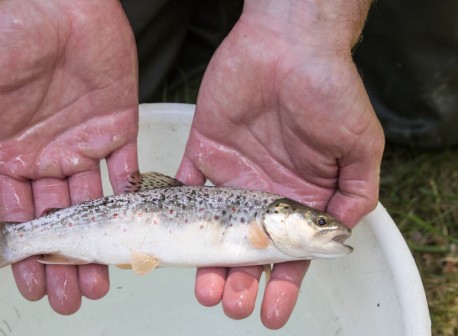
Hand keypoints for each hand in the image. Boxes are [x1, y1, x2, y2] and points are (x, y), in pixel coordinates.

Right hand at [0, 0, 138, 313]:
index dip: (25, 254)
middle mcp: (48, 156)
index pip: (17, 215)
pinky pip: (128, 173)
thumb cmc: (8, 33)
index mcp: (10, 153)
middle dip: (64, 262)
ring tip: (103, 282)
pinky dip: (132, 203)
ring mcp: (85, 145)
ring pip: (94, 208)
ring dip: (99, 245)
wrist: (61, 1)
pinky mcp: (119, 129)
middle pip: (58, 222)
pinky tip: (133, 233)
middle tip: (72, 299)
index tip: (31, 288)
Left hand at [177, 0, 382, 328]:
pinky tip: (168, 240)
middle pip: (247, 248)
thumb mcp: (358, 145)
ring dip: (206, 261)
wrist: (288, 43)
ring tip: (204, 288)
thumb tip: (340, 237)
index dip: (282, 285)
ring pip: (213, 229)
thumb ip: (353, 194)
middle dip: (240, 281)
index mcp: (300, 196)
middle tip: (230, 304)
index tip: (270, 313)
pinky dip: (172, 212)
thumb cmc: (329, 88)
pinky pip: (183, 187)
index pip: (290, 253)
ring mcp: (232, 175)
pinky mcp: (203, 152)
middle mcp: (264, 191)